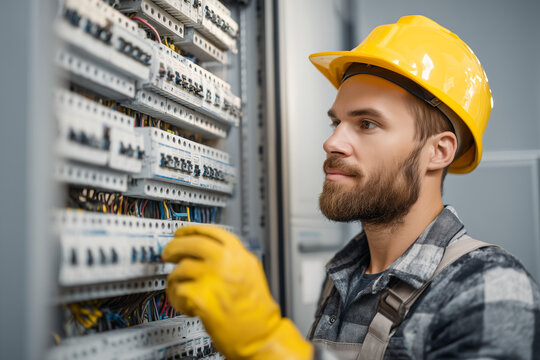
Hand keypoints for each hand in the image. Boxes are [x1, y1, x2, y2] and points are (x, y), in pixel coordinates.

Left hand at [163, 225, 312, 359]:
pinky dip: (176, 297)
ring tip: (178, 286)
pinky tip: (184, 302)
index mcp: (239, 255)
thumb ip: (232, 257)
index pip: (211, 232)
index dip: (192, 230)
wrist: (259, 334)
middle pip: (191, 244)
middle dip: (174, 247)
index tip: (181, 233)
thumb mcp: (250, 272)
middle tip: (167, 253)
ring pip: (181, 268)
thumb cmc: (256, 310)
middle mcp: (226, 263)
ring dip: (175, 278)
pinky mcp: (201, 298)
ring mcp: (213, 279)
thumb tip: (207, 248)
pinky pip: (178, 291)